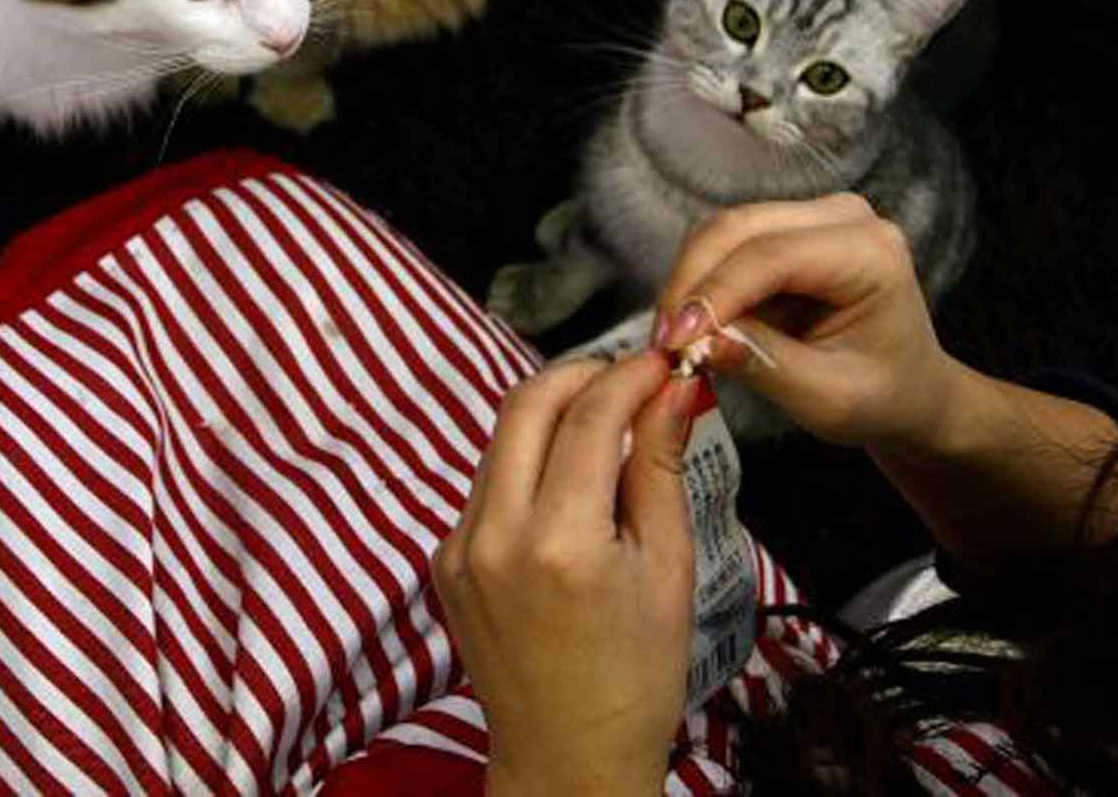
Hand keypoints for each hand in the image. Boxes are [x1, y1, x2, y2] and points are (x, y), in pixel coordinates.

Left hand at [433, 350, 696, 796]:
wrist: (567, 757)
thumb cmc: (636, 679)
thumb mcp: (668, 571)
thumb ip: (660, 470)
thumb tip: (673, 390)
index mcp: (559, 543)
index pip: (588, 418)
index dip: (629, 376)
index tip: (663, 361)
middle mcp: (494, 536)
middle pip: (526, 407)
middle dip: (580, 375)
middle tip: (630, 375)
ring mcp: (458, 546)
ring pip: (501, 440)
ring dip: (552, 415)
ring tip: (609, 422)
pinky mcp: (444, 557)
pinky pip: (487, 483)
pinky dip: (529, 463)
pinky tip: (570, 480)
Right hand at [654, 193, 965, 448]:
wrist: (907, 389)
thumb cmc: (882, 396)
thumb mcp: (828, 399)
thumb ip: (764, 365)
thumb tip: (699, 342)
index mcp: (871, 253)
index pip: (772, 257)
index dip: (714, 294)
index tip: (674, 341)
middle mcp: (843, 218)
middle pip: (737, 229)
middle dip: (690, 283)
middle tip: (663, 342)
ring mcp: (812, 217)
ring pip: (721, 232)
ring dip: (688, 282)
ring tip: (674, 338)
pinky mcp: (785, 229)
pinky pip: (724, 245)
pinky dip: (699, 282)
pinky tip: (691, 324)